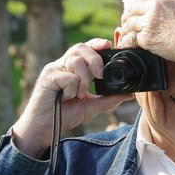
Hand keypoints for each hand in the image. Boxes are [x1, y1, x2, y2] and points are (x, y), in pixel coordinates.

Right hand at [12, 39, 131, 157]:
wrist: (44, 130)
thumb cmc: (64, 115)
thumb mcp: (91, 106)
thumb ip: (109, 99)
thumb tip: (129, 94)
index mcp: (72, 68)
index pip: (85, 48)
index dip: (96, 44)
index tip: (108, 45)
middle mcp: (62, 65)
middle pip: (80, 48)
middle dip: (95, 59)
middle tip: (100, 76)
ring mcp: (53, 70)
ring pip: (75, 60)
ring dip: (84, 80)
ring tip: (79, 95)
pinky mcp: (47, 78)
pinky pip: (67, 76)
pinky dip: (72, 88)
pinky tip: (67, 97)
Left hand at [118, 0, 174, 76]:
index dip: (138, 2)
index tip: (137, 9)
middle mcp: (155, 7)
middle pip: (133, 8)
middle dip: (129, 14)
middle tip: (127, 20)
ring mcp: (149, 23)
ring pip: (129, 22)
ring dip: (127, 27)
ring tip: (126, 31)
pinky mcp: (147, 39)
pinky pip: (131, 38)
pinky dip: (128, 40)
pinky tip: (128, 43)